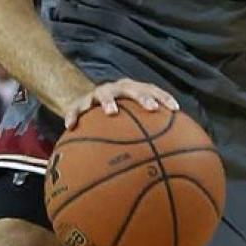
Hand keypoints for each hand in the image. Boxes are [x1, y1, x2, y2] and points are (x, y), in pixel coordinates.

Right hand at [61, 78, 179, 129]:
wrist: (85, 104)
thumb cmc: (116, 119)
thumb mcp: (131, 122)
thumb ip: (148, 133)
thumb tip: (168, 157)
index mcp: (133, 90)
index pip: (152, 89)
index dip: (164, 97)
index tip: (175, 109)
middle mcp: (117, 89)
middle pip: (131, 89)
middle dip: (142, 97)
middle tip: (152, 108)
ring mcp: (98, 95)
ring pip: (103, 94)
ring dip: (108, 101)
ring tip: (112, 112)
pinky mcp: (79, 103)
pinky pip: (74, 109)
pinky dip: (73, 116)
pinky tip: (70, 127)